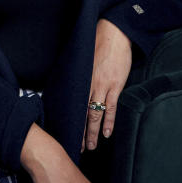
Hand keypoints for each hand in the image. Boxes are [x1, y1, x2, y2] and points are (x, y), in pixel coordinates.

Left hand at [82, 20, 131, 151]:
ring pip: (95, 114)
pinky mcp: (115, 85)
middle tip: (78, 148)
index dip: (69, 121)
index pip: (72, 106)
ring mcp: (103, 86)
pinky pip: (111, 107)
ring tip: (92, 146)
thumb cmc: (98, 45)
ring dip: (93, 132)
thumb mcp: (83, 60)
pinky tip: (107, 132)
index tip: (66, 134)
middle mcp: (88, 85)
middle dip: (80, 133)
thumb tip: (72, 88)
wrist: (115, 34)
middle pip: (82, 114)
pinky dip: (109, 121)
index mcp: (79, 80)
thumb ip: (79, 76)